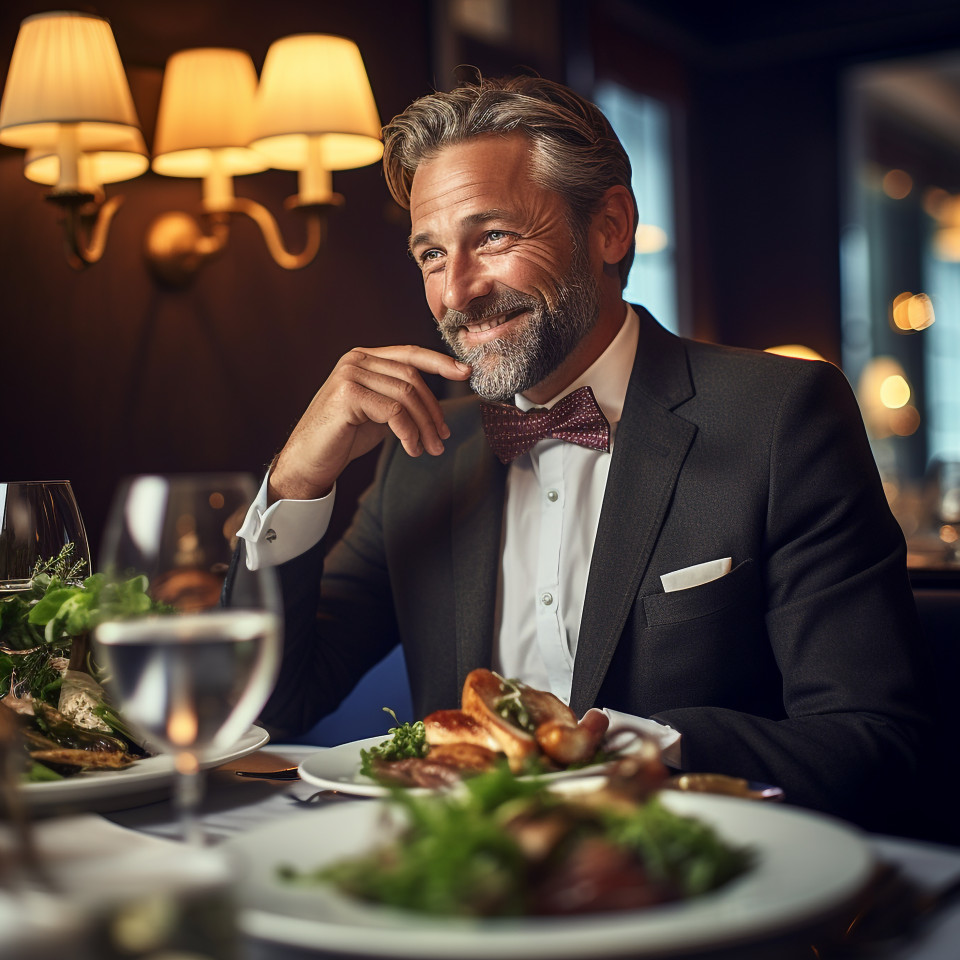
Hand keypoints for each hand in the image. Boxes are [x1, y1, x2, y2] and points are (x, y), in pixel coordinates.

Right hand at [269, 345, 471, 501]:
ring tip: (430, 448)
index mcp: (364, 358)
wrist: (308, 461)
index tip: (465, 373)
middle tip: (442, 438)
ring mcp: (350, 374)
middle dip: (433, 410)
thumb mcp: (377, 411)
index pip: (410, 354)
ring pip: (406, 395)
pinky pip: (394, 412)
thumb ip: (398, 397)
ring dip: (424, 426)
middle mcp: (355, 360)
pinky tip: (411, 448)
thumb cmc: (342, 438)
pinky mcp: (347, 395)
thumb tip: (434, 404)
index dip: (440, 362)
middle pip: (412, 377)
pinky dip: (409, 432)